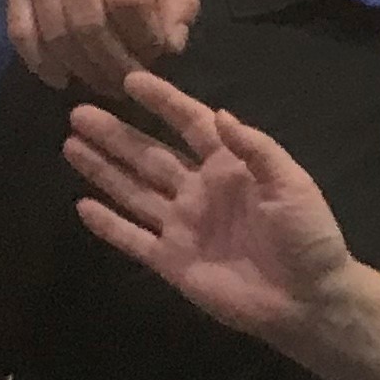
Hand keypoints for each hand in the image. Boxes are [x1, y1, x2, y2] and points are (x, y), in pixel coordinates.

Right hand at [6, 0, 196, 91]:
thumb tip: (171, 45)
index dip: (143, 37)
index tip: (158, 54)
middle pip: (88, 22)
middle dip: (113, 63)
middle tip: (131, 84)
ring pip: (54, 32)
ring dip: (82, 68)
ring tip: (106, 84)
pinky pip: (20, 29)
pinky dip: (39, 61)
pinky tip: (62, 78)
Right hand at [66, 72, 359, 348]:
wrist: (306, 299)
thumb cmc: (308, 236)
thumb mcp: (292, 184)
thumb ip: (256, 149)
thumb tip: (219, 112)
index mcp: (230, 167)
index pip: (190, 124)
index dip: (163, 101)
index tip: (131, 79)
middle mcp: (200, 190)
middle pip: (149, 155)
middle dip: (116, 134)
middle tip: (79, 113)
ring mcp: (183, 225)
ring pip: (134, 191)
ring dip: (103, 169)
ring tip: (71, 144)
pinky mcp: (172, 261)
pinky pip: (133, 238)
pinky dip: (108, 224)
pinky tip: (83, 205)